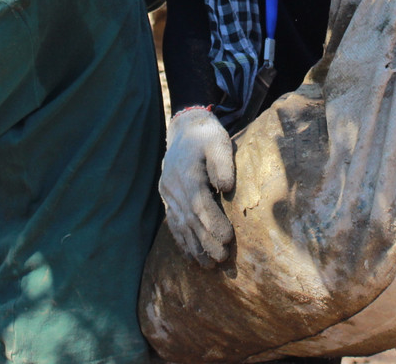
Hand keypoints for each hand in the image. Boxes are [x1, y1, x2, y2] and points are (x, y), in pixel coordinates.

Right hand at [159, 107, 235, 265]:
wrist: (184, 129)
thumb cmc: (207, 136)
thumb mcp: (219, 142)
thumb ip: (223, 163)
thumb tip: (226, 187)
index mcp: (186, 174)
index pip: (199, 203)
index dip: (213, 223)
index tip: (227, 239)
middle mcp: (173, 187)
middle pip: (190, 219)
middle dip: (205, 241)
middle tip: (222, 259)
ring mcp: (168, 193)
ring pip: (180, 225)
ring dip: (194, 247)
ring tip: (208, 266)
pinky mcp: (168, 198)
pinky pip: (173, 222)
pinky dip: (182, 241)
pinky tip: (192, 256)